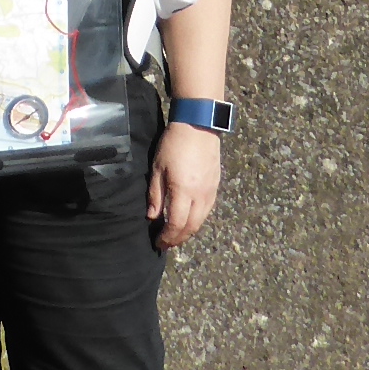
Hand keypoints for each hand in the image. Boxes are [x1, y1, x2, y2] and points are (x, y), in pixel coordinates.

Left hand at [147, 124, 220, 250]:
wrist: (198, 126)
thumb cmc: (173, 144)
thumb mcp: (157, 168)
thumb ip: (155, 194)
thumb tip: (152, 217)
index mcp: (183, 191)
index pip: (176, 224)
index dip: (167, 237)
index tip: (158, 242)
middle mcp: (200, 195)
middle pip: (191, 227)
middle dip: (178, 239)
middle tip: (166, 243)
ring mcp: (210, 191)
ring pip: (202, 220)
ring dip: (189, 231)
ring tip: (176, 235)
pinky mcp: (216, 185)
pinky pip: (208, 210)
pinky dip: (197, 220)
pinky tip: (189, 219)